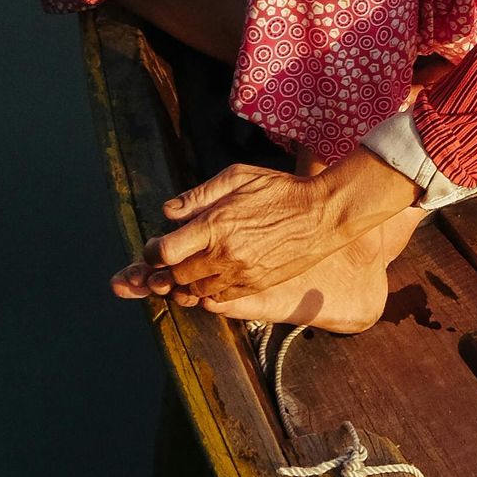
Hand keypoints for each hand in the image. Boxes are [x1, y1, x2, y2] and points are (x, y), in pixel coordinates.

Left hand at [112, 151, 417, 311]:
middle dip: (167, 267)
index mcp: (216, 224)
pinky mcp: (255, 285)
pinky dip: (209, 291)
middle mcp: (225, 254)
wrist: (324, 214)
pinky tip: (214, 275)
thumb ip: (198, 194)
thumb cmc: (281, 190)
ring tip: (194, 265)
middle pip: (176, 275)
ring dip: (187, 280)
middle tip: (172, 257)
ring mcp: (241, 273)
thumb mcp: (238, 176)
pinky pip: (220, 299)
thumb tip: (168, 212)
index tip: (157, 245)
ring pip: (195, 290)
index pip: (164, 251)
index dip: (153, 250)